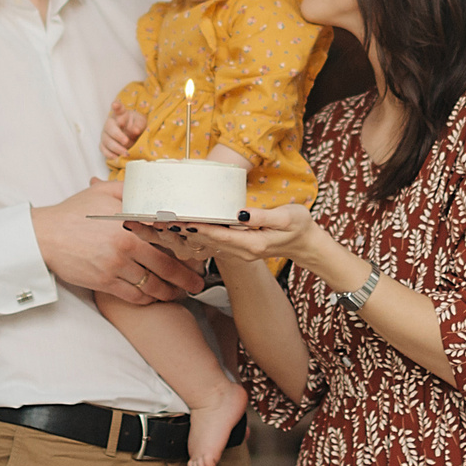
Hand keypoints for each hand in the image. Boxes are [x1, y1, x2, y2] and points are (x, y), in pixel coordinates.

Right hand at [31, 180, 204, 305]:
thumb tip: (152, 185)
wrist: (44, 236)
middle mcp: (125, 245)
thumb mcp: (103, 192)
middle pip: (166, 266)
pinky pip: (134, 295)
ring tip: (181, 293)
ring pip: (152, 285)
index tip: (200, 253)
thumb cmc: (74, 212)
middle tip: (198, 282)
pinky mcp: (104, 282)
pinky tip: (155, 297)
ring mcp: (115, 266)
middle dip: (186, 277)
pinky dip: (148, 298)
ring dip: (170, 291)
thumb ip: (130, 189)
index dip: (186, 246)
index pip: (166, 236)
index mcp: (129, 222)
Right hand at [100, 105, 147, 166]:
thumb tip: (134, 130)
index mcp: (121, 114)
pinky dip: (109, 154)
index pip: (118, 109)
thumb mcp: (141, 123)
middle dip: (117, 135)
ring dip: (115, 148)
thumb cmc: (136, 125)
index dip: (116, 106)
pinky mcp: (104, 144)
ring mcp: (105, 134)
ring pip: (106, 140)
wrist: (133, 135)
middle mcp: (111, 123)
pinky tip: (116, 157)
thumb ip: (139, 125)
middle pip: (109, 127)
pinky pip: (103, 149)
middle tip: (126, 141)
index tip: (115, 105)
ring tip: (126, 153)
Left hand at [170, 202, 328, 271]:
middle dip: (182, 231)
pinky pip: (212, 243)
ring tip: (161, 224)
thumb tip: (239, 214)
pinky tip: (181, 228)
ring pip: (206, 243)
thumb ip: (262, 216)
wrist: (306, 244)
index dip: (198, 227)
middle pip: (206, 241)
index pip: (218, 235)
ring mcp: (239, 251)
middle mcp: (242, 251)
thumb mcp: (287, 217)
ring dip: (185, 234)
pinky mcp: (238, 247)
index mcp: (252, 244)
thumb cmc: (299, 226)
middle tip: (158, 220)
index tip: (179, 219)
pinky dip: (196, 235)